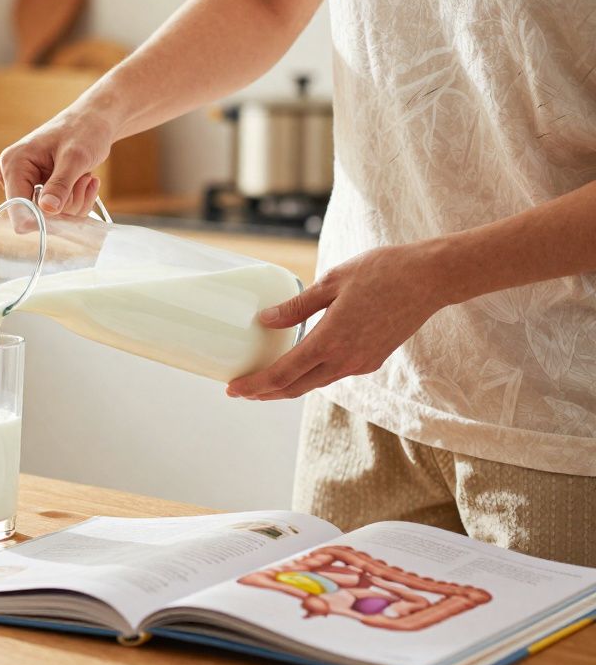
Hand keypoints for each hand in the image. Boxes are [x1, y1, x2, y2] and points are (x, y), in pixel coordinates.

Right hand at [0, 110, 112, 215]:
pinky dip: (76, 201)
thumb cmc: (84, 130)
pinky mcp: (40, 190)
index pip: (16, 206)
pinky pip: (58, 211)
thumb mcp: (75, 157)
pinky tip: (84, 181)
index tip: (63, 217)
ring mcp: (27, 184)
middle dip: (65, 205)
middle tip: (82, 181)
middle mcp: (15, 175)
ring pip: (50, 215)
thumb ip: (60, 184)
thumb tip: (47, 209)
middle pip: (35, 214)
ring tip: (85, 177)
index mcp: (14, 163)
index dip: (38, 218)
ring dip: (75, 201)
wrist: (95, 121)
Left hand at [225, 243, 449, 399]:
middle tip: (241, 391)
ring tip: (265, 383)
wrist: (431, 279)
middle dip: (266, 392)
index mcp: (330, 340)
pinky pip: (334, 373)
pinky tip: (301, 366)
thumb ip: (297, 307)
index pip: (283, 374)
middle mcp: (345, 359)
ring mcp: (361, 362)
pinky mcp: (373, 359)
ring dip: (288, 386)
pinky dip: (312, 375)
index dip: (255, 385)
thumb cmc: (382, 272)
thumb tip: (265, 321)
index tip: (233, 389)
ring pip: (316, 383)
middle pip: (296, 387)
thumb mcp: (332, 282)